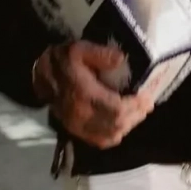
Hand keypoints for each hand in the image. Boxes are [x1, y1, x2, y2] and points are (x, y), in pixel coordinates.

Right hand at [33, 42, 153, 148]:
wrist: (42, 74)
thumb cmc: (64, 59)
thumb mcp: (81, 48)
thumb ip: (102, 54)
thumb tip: (122, 60)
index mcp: (84, 95)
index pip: (116, 109)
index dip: (135, 106)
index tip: (148, 96)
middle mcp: (81, 116)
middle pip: (116, 125)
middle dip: (135, 115)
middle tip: (148, 104)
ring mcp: (77, 126)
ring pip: (109, 136)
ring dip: (128, 126)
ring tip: (139, 112)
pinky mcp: (75, 131)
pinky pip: (99, 141)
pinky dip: (115, 135)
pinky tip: (124, 124)